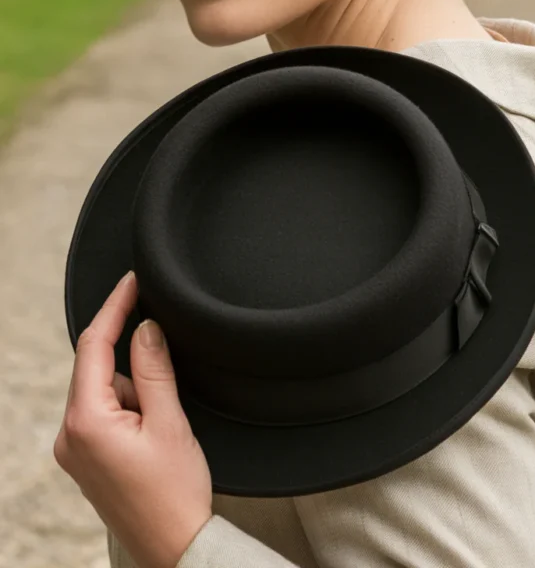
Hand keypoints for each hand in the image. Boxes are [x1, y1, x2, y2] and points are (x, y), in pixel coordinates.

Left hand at [55, 271, 212, 567]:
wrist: (175, 547)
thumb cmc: (174, 495)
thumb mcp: (170, 421)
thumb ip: (153, 367)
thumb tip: (144, 327)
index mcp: (86, 421)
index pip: (93, 345)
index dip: (115, 307)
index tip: (132, 281)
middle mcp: (70, 434)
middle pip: (96, 366)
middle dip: (130, 356)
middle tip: (164, 364)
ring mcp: (75, 449)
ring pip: (103, 388)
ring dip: (134, 387)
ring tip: (164, 423)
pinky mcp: (86, 458)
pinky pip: (103, 410)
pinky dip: (129, 404)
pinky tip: (153, 429)